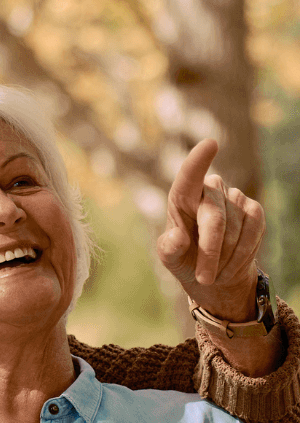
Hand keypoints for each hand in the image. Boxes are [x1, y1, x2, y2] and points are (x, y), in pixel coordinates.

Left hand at [157, 139, 264, 322]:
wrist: (213, 273)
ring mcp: (234, 198)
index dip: (197, 162)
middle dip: (209, 251)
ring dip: (225, 257)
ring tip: (214, 274)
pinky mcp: (254, 210)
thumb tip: (176, 237)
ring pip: (234, 228)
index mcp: (181, 198)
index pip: (188, 178)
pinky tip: (230, 265)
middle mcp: (209, 191)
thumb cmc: (184, 259)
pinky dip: (242, 253)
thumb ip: (169, 248)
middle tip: (204, 278)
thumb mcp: (170, 258)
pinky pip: (253, 230)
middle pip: (213, 217)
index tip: (209, 144)